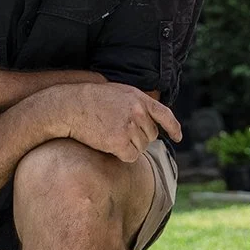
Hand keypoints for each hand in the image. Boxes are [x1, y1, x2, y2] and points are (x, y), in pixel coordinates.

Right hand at [53, 82, 181, 161]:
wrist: (70, 106)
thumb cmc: (90, 100)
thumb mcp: (119, 92)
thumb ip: (136, 103)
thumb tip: (148, 117)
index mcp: (139, 98)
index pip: (164, 114)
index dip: (173, 127)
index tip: (178, 137)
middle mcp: (138, 112)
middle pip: (151, 135)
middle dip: (139, 138)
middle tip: (119, 131)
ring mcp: (130, 126)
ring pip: (141, 148)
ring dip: (129, 147)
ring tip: (110, 134)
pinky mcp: (120, 141)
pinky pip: (131, 156)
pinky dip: (122, 155)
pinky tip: (108, 144)